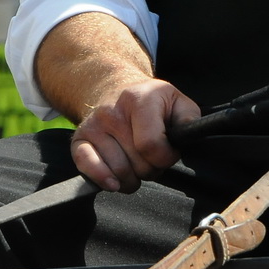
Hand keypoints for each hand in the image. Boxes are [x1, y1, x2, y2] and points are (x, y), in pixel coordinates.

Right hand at [70, 77, 199, 192]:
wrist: (114, 88)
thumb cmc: (150, 101)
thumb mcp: (176, 100)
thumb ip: (189, 119)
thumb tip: (188, 136)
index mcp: (139, 99)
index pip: (151, 145)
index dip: (166, 158)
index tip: (169, 153)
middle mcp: (112, 111)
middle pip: (137, 164)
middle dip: (151, 169)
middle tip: (151, 157)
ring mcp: (94, 125)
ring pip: (118, 173)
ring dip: (132, 178)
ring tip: (137, 163)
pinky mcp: (79, 139)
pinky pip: (88, 168)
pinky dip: (103, 180)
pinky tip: (114, 181)